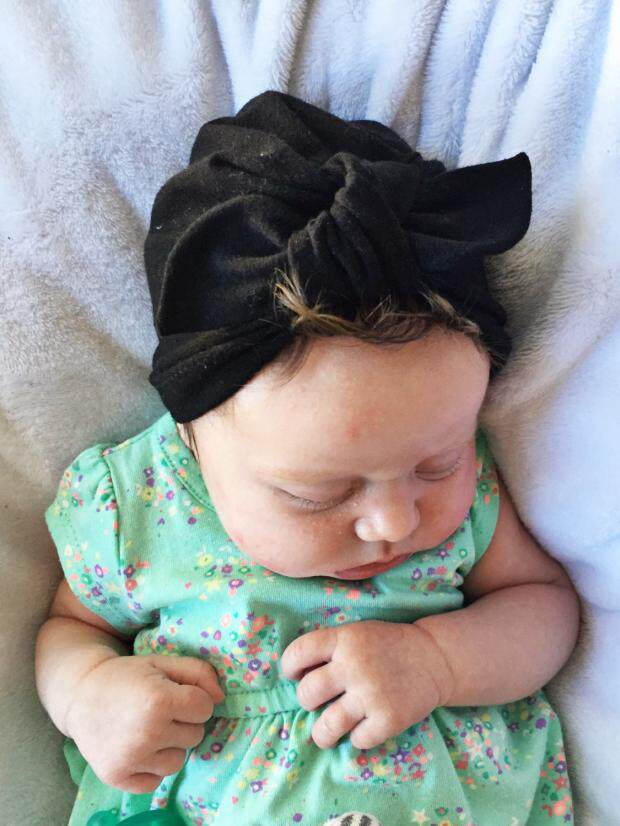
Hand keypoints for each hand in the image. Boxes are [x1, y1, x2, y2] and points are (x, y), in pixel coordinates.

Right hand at [65, 654, 224, 793]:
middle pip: (195, 735)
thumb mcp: (163, 663)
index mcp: (159, 701)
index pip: (205, 708)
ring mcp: (131, 759)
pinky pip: (156, 780)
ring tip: (148, 728)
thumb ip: (199, 673)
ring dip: (170, 746)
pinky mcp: (118, 777)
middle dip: (183, 721)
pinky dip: (152, 766)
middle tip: (158, 710)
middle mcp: (147, 733)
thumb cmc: (128, 676)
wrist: (81, 694)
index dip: (194, 699)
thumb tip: (221, 698)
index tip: (175, 693)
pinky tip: (138, 746)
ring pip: (179, 761)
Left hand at [280, 620, 453, 749]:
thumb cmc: (387, 646)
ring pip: (327, 726)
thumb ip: (329, 649)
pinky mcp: (389, 719)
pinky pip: (357, 740)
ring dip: (322, 733)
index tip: (293, 676)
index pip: (298, 653)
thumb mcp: (357, 633)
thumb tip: (295, 677)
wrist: (435, 658)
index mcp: (345, 639)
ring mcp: (372, 694)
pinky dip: (357, 738)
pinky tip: (363, 728)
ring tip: (325, 732)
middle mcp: (354, 665)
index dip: (289, 667)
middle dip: (306, 701)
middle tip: (317, 702)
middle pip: (307, 694)